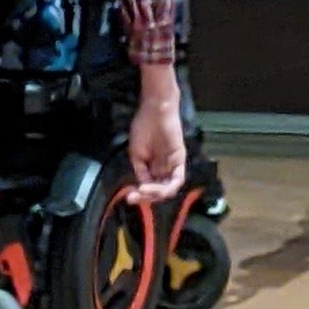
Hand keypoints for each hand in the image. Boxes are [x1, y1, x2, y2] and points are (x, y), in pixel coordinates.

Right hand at [127, 67, 187, 202]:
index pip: (149, 187)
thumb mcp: (136, 153)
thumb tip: (142, 185)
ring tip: (143, 191)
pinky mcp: (180, 160)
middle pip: (159, 190)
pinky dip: (168, 186)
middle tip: (133, 198)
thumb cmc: (143, 127)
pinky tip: (156, 187)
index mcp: (153, 167)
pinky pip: (178, 179)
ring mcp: (173, 165)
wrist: (154, 110)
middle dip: (146, 197)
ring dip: (156, 193)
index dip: (140, 195)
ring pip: (168, 188)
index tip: (128, 197)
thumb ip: (140, 170)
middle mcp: (164, 168)